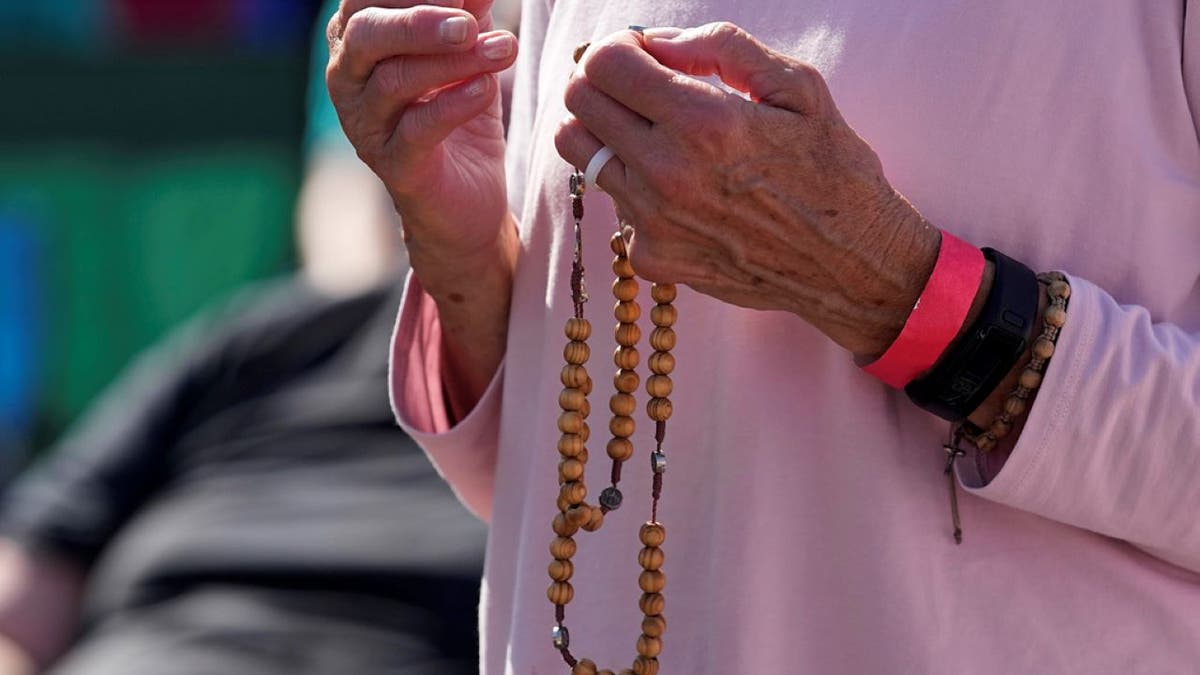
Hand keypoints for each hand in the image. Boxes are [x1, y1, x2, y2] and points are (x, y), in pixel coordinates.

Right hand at [326, 0, 518, 264]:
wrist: (468, 196)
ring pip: (396, 82)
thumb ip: (468, 12)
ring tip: (501, 50)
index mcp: (358, 39)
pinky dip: (454, 104)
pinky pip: (417, 129)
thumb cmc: (459, 111)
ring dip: (454, 62)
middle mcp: (349, 79)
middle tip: (469, 22)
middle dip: (420, 21)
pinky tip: (485, 88)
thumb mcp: (467, 52)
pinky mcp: (394, 165)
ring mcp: (366, 125)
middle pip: (368, 34)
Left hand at [554, 23, 941, 357]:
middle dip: (600, 82)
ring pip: (582, 154)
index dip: (615, 47)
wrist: (851, 264)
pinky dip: (636, 188)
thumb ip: (721, 48)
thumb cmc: (833, 170)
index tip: (639, 53)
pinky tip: (681, 190)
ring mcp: (654, 222)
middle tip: (637, 86)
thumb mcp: (798, 87)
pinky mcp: (652, 257)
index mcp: (704, 122)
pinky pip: (615, 205)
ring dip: (607, 132)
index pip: (603, 65)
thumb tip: (655, 41)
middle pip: (577, 105)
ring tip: (653, 133)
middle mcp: (668, 174)